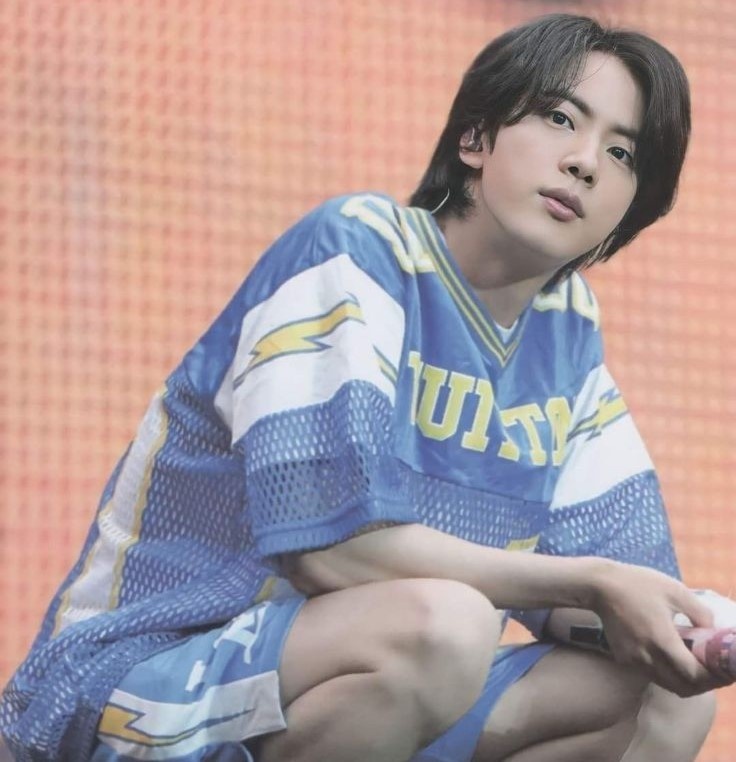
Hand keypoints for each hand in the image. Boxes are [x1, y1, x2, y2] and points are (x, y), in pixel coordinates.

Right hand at [591, 561, 731, 696]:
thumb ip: (699, 612)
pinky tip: (669, 657)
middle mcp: (647, 657)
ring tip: (694, 667)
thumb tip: (711, 630)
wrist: (600, 586)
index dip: (713, 678)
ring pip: (666, 684)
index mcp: (662, 640)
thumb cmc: (639, 584)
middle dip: (702, 685)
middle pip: (682, 688)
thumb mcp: (675, 590)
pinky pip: (651, 674)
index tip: (724, 672)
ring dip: (683, 681)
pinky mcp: (623, 658)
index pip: (694, 675)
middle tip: (712, 673)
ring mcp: (633, 660)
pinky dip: (665, 673)